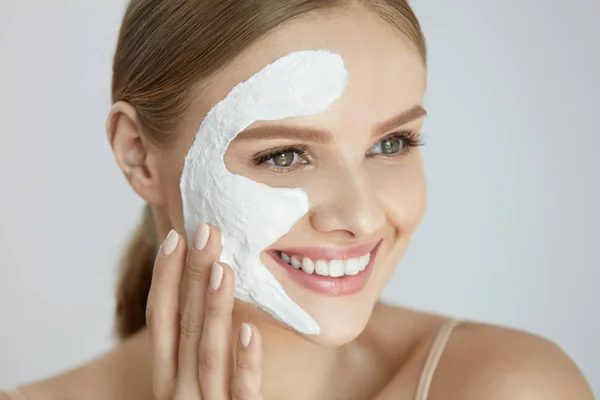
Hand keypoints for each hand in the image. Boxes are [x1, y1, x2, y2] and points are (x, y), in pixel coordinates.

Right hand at [146, 223, 262, 399]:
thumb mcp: (195, 381)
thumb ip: (198, 345)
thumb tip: (208, 291)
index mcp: (169, 378)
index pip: (162, 320)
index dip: (166, 278)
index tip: (175, 237)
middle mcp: (179, 392)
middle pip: (183, 327)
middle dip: (191, 277)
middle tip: (204, 230)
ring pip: (209, 353)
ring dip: (214, 309)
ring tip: (224, 267)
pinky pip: (242, 393)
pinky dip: (245, 362)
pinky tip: (250, 329)